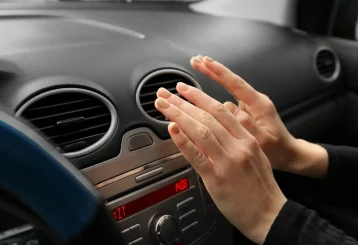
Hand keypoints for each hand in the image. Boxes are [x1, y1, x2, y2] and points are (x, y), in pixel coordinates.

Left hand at [155, 85, 286, 243]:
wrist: (270, 215)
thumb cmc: (261, 187)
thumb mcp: (255, 156)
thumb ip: (236, 140)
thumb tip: (215, 128)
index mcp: (247, 139)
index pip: (220, 110)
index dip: (200, 97)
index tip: (185, 90)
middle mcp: (238, 146)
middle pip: (208, 117)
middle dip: (183, 102)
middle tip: (166, 94)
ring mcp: (228, 162)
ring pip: (201, 131)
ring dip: (179, 116)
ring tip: (164, 106)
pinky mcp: (218, 179)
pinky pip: (197, 156)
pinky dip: (183, 141)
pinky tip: (172, 130)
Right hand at [190, 55, 327, 177]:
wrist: (287, 153)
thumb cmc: (277, 149)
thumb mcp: (264, 140)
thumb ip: (248, 124)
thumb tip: (229, 109)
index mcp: (259, 105)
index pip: (236, 84)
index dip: (220, 73)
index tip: (206, 63)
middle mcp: (254, 101)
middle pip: (230, 81)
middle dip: (213, 69)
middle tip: (196, 60)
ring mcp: (249, 105)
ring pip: (227, 88)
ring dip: (212, 78)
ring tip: (196, 68)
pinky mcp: (245, 110)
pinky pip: (226, 99)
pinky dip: (215, 92)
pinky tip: (205, 90)